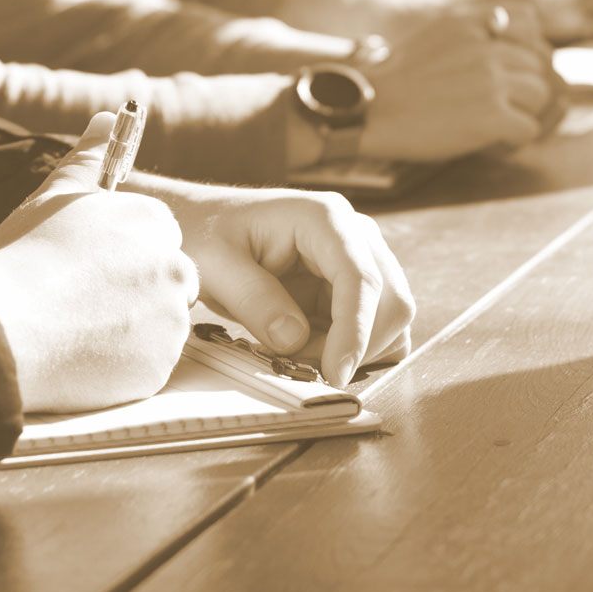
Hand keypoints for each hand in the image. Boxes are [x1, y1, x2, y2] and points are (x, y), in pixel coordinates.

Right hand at [0, 112, 198, 412]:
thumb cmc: (22, 257)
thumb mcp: (54, 195)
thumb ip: (89, 157)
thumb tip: (107, 117)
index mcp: (153, 223)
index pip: (159, 237)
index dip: (124, 254)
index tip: (92, 267)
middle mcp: (173, 268)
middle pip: (169, 281)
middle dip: (136, 291)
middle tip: (83, 302)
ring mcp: (170, 321)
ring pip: (160, 325)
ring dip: (131, 329)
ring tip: (76, 329)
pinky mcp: (158, 369)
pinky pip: (149, 366)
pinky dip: (123, 365)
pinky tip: (82, 356)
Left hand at [132, 179, 415, 385]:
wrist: (200, 222)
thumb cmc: (205, 233)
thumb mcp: (215, 266)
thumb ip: (255, 301)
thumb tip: (295, 340)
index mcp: (324, 218)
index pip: (361, 278)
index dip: (355, 331)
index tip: (334, 374)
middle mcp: (354, 234)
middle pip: (392, 300)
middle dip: (356, 346)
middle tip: (301, 366)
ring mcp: (358, 258)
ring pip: (390, 318)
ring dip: (354, 349)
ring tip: (297, 352)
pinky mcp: (351, 284)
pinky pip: (373, 326)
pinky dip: (351, 348)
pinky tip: (310, 347)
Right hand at [361, 2, 564, 160]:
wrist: (370, 109)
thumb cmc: (398, 80)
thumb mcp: (435, 34)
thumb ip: (472, 31)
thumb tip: (507, 42)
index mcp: (471, 21)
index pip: (529, 19)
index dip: (528, 43)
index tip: (513, 64)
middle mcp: (486, 45)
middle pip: (538, 63)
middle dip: (525, 85)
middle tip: (504, 103)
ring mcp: (491, 79)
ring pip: (540, 95)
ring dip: (524, 112)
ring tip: (497, 122)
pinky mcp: (492, 115)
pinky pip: (529, 129)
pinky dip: (515, 140)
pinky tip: (493, 141)